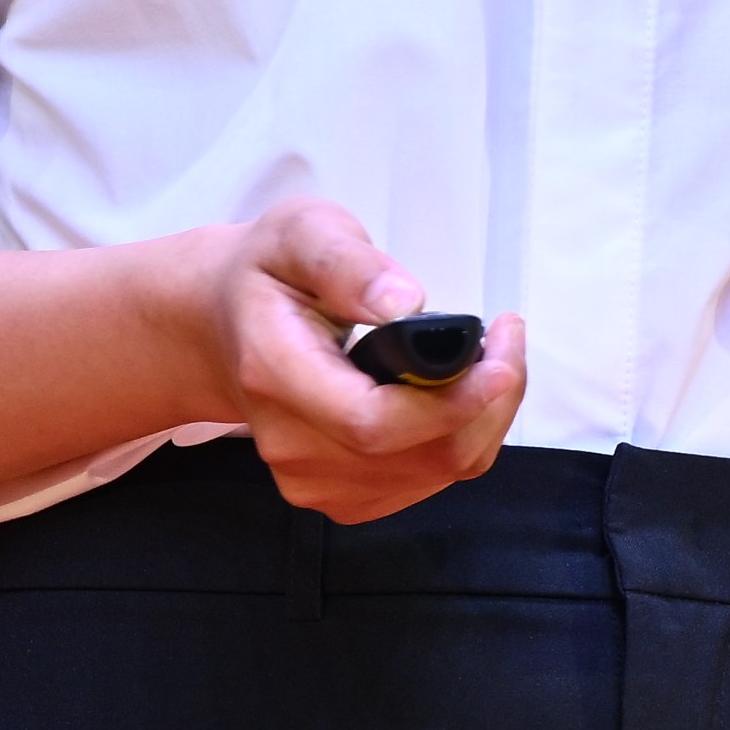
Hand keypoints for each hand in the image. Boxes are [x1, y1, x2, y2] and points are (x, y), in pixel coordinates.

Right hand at [163, 199, 523, 523]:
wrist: (223, 325)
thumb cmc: (270, 273)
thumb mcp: (301, 233)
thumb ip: (348, 263)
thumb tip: (404, 302)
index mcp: (275, 373)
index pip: (374, 423)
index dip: (451, 401)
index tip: (498, 352)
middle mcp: (289, 444)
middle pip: (420, 456)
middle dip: (487, 402)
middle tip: (506, 338)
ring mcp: (309, 479)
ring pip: (436, 472)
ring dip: (483, 418)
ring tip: (488, 357)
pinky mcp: (337, 496)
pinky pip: (427, 481)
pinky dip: (462, 439)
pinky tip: (457, 393)